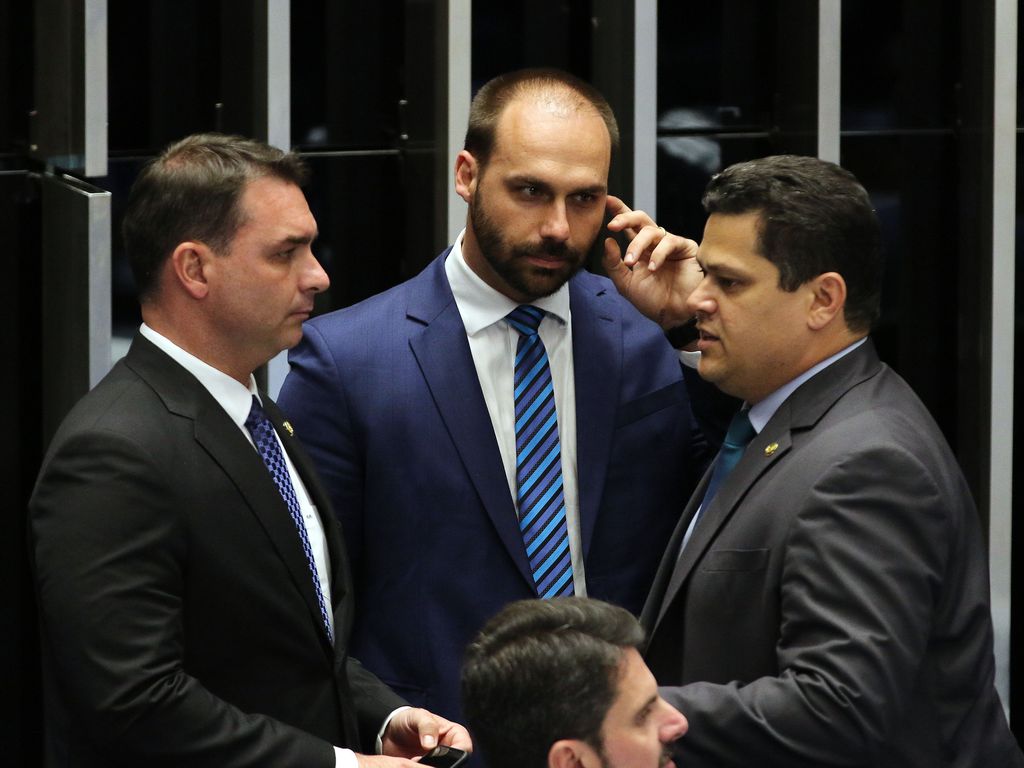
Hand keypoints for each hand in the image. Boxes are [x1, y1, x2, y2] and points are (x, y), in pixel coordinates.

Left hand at [380, 707, 471, 758]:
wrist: (390, 731)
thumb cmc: (408, 719)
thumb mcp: (418, 717)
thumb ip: (426, 726)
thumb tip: (431, 744)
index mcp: (455, 734)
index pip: (465, 747)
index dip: (456, 753)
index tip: (437, 754)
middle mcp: (449, 749)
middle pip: (455, 762)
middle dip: (440, 764)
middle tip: (421, 759)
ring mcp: (438, 762)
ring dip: (429, 767)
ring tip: (414, 760)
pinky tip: (411, 764)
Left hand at [603, 195, 701, 328]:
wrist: (673, 316)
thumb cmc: (652, 301)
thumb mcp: (625, 284)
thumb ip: (613, 264)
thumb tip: (608, 240)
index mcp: (641, 250)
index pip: (629, 227)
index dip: (620, 211)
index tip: (607, 201)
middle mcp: (655, 244)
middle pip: (641, 219)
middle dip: (625, 217)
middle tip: (612, 225)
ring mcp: (670, 245)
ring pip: (651, 230)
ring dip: (637, 244)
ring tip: (631, 261)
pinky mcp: (686, 248)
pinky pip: (669, 242)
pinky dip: (658, 254)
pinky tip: (653, 268)